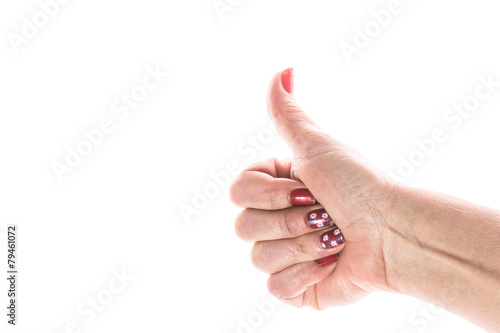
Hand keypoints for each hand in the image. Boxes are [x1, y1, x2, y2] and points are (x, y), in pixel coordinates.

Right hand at [230, 68, 395, 308]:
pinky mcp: (294, 287)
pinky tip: (331, 264)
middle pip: (243, 228)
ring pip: (259, 259)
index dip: (270, 194)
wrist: (391, 233)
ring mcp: (282, 255)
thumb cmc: (357, 185)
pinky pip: (275, 287)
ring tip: (334, 239)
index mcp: (273, 189)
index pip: (236, 193)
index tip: (306, 187)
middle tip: (324, 214)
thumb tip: (282, 69)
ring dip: (304, 246)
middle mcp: (273, 221)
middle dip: (290, 221)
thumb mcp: (315, 145)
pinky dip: (307, 275)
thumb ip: (287, 112)